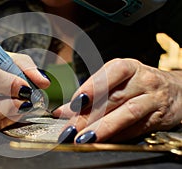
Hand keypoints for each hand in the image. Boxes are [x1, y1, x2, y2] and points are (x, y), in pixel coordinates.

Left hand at [54, 58, 181, 142]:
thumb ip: (89, 95)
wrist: (176, 90)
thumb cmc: (137, 84)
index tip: (74, 103)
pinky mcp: (159, 118)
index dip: (92, 87)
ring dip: (103, 127)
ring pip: (127, 113)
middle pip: (114, 98)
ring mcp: (153, 99)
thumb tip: (61, 112)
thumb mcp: (116, 81)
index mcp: (128, 67)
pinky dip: (117, 136)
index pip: (111, 74)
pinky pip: (136, 128)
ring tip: (84, 137)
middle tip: (70, 128)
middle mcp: (142, 80)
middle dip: (89, 115)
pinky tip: (102, 141)